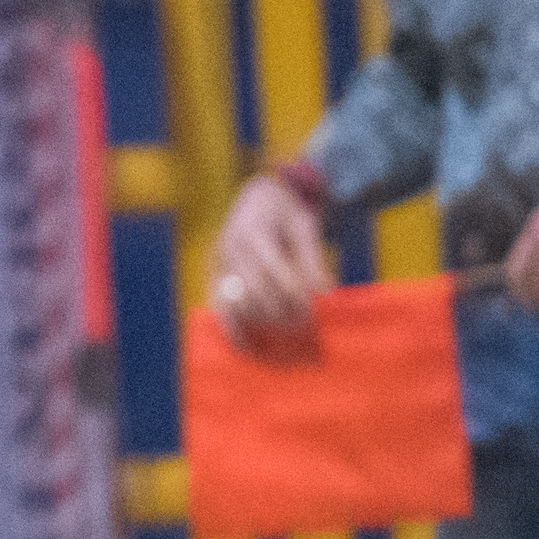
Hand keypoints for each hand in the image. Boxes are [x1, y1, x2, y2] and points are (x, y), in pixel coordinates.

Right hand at [209, 173, 332, 364]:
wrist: (260, 193)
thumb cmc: (287, 209)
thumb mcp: (305, 226)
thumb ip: (312, 259)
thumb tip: (325, 292)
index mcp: (255, 232)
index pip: (274, 272)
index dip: (294, 294)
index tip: (314, 311)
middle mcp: (231, 248)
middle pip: (256, 291)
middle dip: (281, 311)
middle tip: (305, 325)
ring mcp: (219, 261)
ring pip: (238, 301)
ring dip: (262, 320)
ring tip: (285, 330)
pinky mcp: (213, 272)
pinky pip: (218, 304)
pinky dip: (229, 326)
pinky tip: (244, 345)